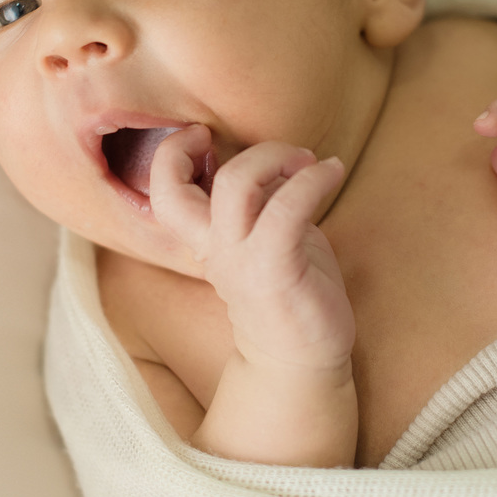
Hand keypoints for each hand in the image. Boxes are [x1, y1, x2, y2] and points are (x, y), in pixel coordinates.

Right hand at [148, 127, 355, 371]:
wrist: (301, 360)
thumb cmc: (289, 292)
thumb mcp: (266, 238)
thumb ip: (261, 201)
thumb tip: (277, 158)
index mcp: (204, 241)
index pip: (163, 192)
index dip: (172, 153)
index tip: (205, 136)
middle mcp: (213, 251)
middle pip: (189, 183)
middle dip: (233, 151)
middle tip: (286, 151)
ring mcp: (241, 262)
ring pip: (236, 185)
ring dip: (276, 157)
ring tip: (310, 162)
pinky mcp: (275, 270)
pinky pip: (286, 207)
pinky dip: (313, 179)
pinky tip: (333, 172)